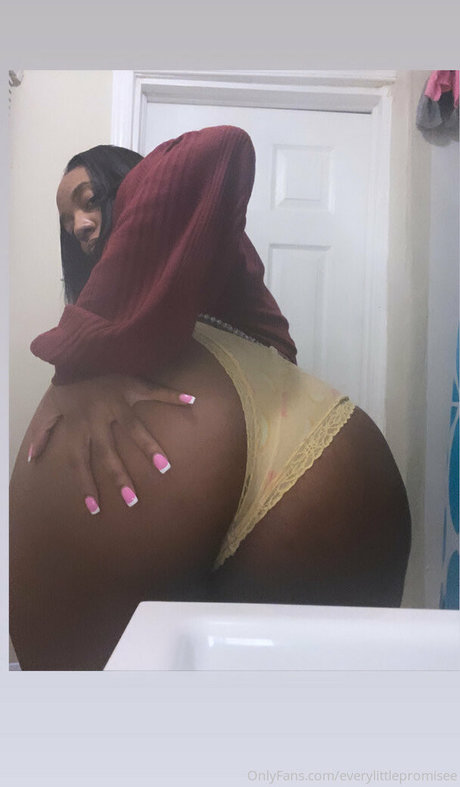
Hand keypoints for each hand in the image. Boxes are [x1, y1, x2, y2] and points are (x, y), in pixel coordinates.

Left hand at [26, 374, 195, 513]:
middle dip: (120, 478)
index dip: (86, 484)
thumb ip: (43, 432)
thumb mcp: (49, 406)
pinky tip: (191, 401)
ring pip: (133, 429)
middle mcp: (97, 418)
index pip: (80, 462)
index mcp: (78, 426)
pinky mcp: (131, 385)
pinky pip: (154, 391)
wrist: (77, 348)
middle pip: (108, 453)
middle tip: (133, 500)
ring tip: (165, 467)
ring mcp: (116, 402)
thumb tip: (32, 457)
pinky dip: (172, 396)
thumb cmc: (65, 380)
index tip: (95, 508)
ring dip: (149, 448)